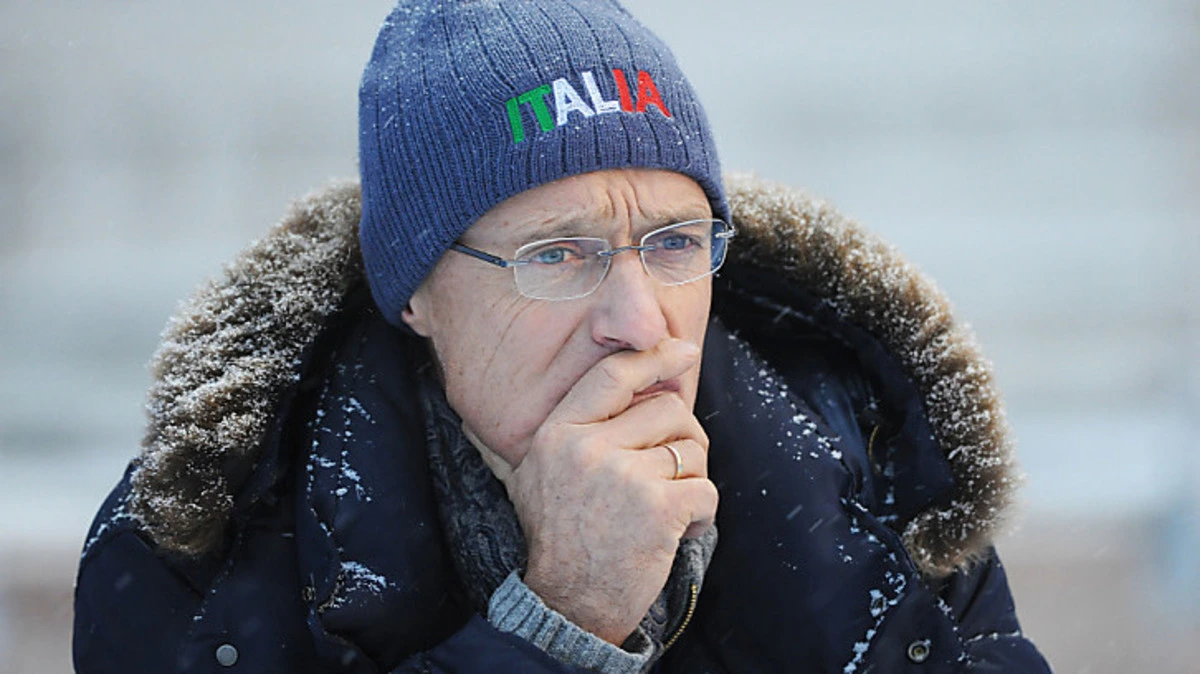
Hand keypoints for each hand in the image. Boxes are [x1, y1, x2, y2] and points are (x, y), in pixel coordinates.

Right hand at [503, 339, 717, 644]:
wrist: (564, 605)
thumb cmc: (558, 538)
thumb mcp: (537, 472)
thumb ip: (569, 426)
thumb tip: (622, 380)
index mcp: (558, 432)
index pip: (613, 374)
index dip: (655, 357)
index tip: (685, 352)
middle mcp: (588, 447)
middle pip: (668, 408)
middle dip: (683, 438)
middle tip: (672, 472)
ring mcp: (623, 477)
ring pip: (691, 447)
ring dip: (693, 477)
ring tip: (670, 506)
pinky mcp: (658, 509)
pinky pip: (707, 489)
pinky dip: (703, 513)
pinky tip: (681, 530)